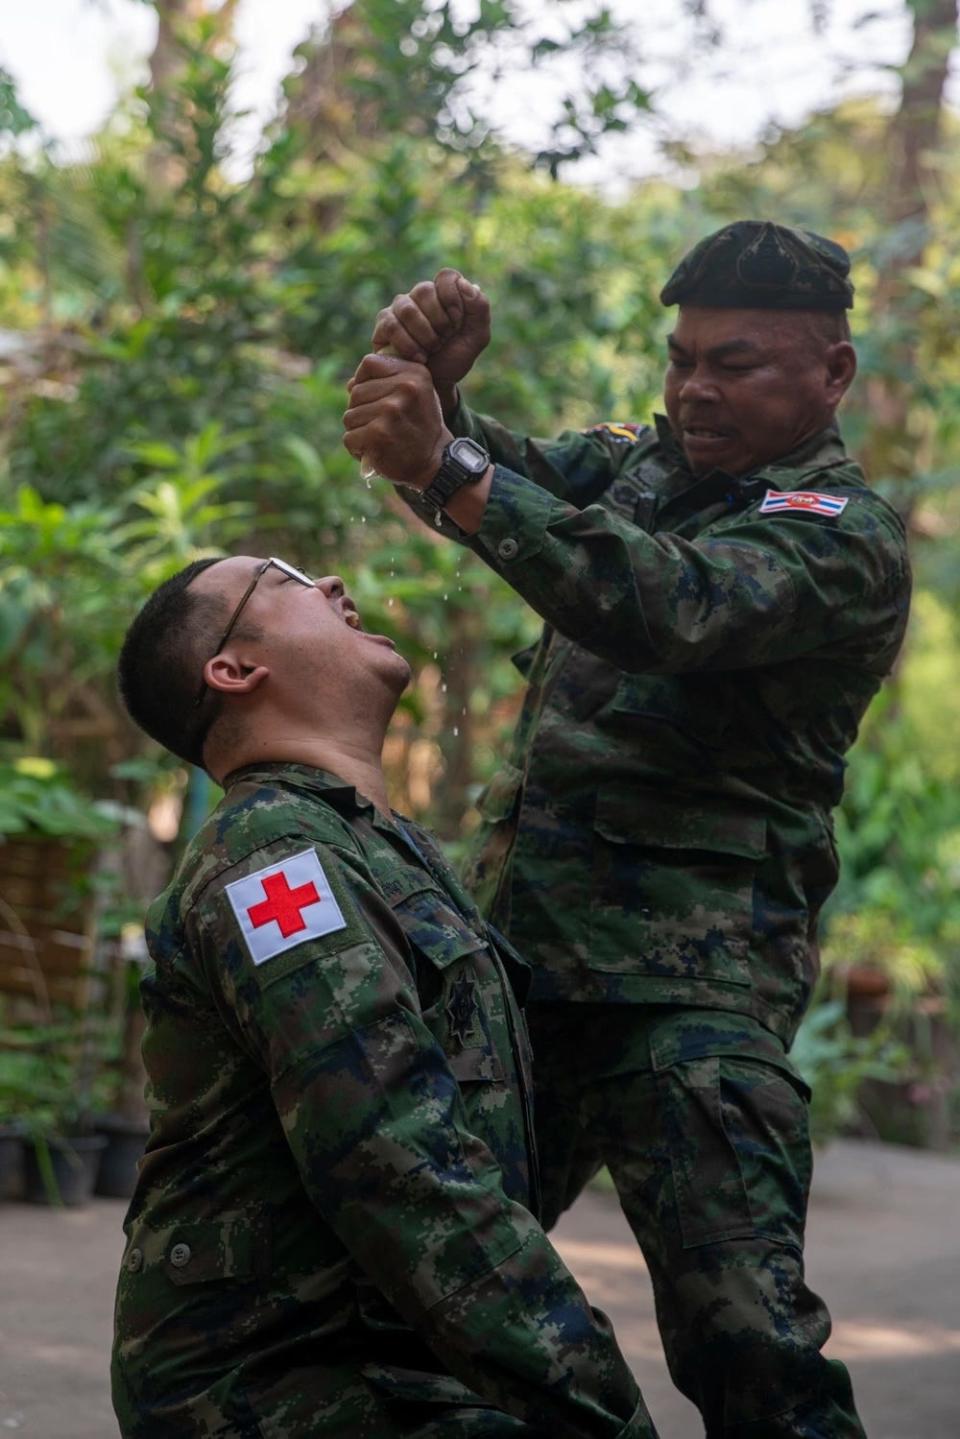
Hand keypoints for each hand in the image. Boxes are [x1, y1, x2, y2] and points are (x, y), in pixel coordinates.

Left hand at [343, 355, 451, 489]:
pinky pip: (350, 437)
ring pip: (350, 416)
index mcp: (414, 373)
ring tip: (379, 439)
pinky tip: (374, 451)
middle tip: (381, 425)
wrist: (434, 462)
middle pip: (356, 392)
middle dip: (361, 411)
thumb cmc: (419, 426)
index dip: (364, 381)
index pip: (369, 363)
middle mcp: (405, 388)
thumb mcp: (415, 394)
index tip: (375, 398)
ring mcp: (391, 411)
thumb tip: (351, 384)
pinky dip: (357, 449)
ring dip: (359, 431)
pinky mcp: (379, 434)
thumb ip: (386, 380)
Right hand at [371, 269, 490, 406]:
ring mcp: (399, 308)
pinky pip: (391, 326)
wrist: (436, 385)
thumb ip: (479, 308)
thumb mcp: (477, 337)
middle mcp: (420, 295)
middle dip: (439, 322)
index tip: (457, 323)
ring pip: (407, 309)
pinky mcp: (383, 325)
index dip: (453, 299)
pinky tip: (418, 358)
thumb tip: (465, 284)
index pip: (446, 277)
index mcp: (444, 292)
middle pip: (424, 290)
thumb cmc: (455, 358)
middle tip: (444, 340)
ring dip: (424, 335)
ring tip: (431, 350)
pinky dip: (408, 345)